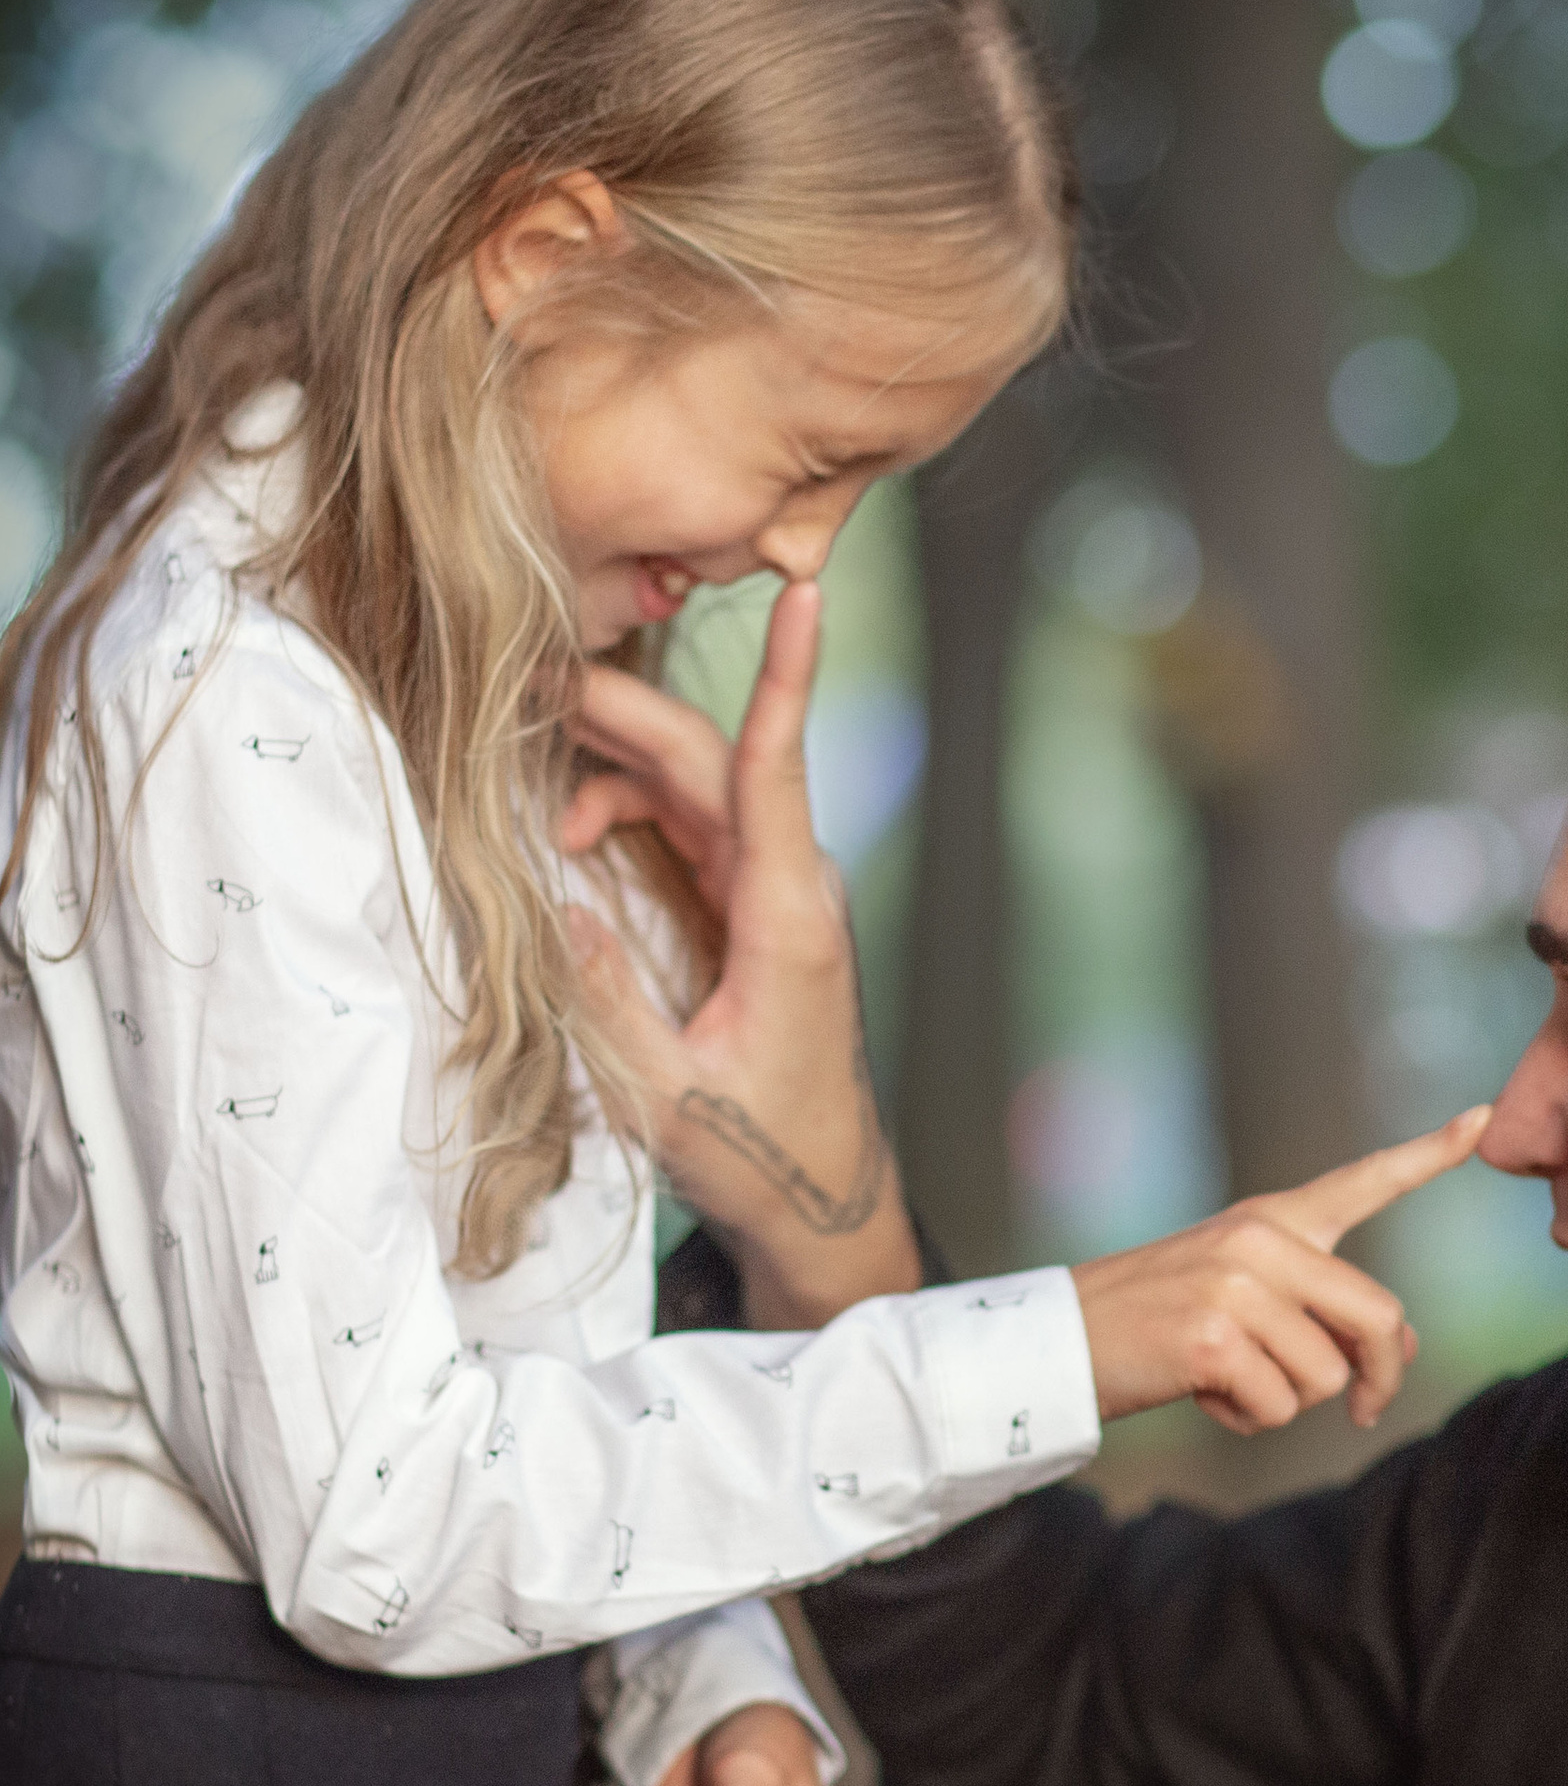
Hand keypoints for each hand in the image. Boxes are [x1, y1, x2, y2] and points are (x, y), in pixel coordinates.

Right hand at [568, 582, 919, 1322]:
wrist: (821, 1192)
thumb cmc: (758, 1153)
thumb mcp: (664, 1097)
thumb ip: (609, 1003)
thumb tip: (561, 907)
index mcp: (786, 919)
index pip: (778, 770)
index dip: (789, 675)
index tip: (809, 593)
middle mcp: (790, 887)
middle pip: (712, 760)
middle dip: (623, 709)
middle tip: (528, 676)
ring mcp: (775, 892)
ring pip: (698, 785)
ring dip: (616, 762)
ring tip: (533, 774)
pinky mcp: (754, 908)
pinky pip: (693, 825)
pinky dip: (629, 807)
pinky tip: (573, 830)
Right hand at [1073, 1106, 1489, 1432]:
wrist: (1062, 1339)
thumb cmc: (1160, 1323)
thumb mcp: (1242, 1298)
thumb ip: (1320, 1310)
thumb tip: (1400, 1350)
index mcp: (1273, 1221)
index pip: (1363, 1182)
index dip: (1428, 1153)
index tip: (1482, 1119)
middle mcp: (1261, 1241)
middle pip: (1377, 1316)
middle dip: (1380, 1377)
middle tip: (1368, 1413)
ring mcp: (1236, 1287)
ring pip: (1328, 1376)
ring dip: (1287, 1399)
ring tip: (1228, 1376)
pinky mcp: (1214, 1339)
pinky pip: (1278, 1408)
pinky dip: (1247, 1419)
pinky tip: (1202, 1391)